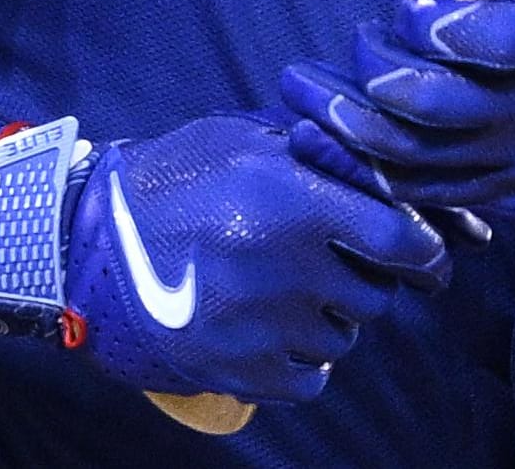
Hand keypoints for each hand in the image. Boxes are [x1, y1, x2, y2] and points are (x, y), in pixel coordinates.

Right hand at [0, 112, 448, 403]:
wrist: (89, 242)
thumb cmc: (174, 177)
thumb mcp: (246, 138)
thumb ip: (319, 149)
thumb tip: (391, 161)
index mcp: (294, 200)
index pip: (405, 239)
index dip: (425, 248)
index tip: (425, 251)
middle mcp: (285, 267)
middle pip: (379, 294)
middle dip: (370, 279)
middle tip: (338, 263)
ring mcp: (262, 325)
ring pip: (346, 336)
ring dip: (334, 317)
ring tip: (291, 290)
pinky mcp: (239, 369)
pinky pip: (312, 377)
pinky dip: (305, 360)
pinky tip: (277, 330)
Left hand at [280, 0, 514, 257]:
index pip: (491, 37)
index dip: (434, 26)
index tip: (413, 7)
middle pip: (437, 104)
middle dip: (377, 74)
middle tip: (360, 45)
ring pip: (418, 156)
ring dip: (355, 126)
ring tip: (315, 97)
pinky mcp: (510, 199)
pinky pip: (427, 193)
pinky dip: (377, 169)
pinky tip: (346, 140)